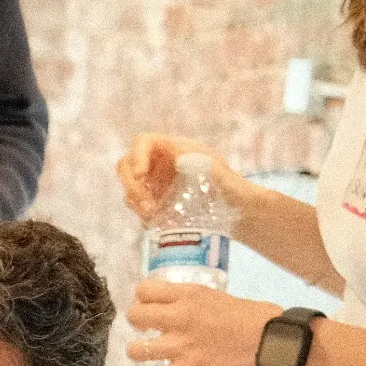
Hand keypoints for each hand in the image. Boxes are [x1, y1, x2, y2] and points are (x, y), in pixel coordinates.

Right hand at [116, 133, 245, 221]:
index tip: (140, 175)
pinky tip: (156, 223)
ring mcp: (155, 183)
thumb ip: (203, 164)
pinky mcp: (155, 202)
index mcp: (175, 148)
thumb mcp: (222, 174)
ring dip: (135, 203)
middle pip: (127, 166)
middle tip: (145, 205)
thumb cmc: (233, 188)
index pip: (143, 142)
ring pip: (130, 188)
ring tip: (153, 217)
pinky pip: (138, 207)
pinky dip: (143, 215)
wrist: (238, 212)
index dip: (137, 155)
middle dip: (132, 186)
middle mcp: (160, 163)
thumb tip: (180, 157)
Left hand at [119, 282, 278, 365]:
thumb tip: (176, 309)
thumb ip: (193, 303)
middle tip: (148, 329)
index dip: (143, 298)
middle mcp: (180, 318)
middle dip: (138, 322)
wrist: (274, 343)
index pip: (145, 290)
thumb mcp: (219, 298)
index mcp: (189, 296)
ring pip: (136, 350)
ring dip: (138, 351)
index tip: (150, 305)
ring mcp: (182, 347)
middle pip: (135, 316)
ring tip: (147, 352)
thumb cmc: (255, 318)